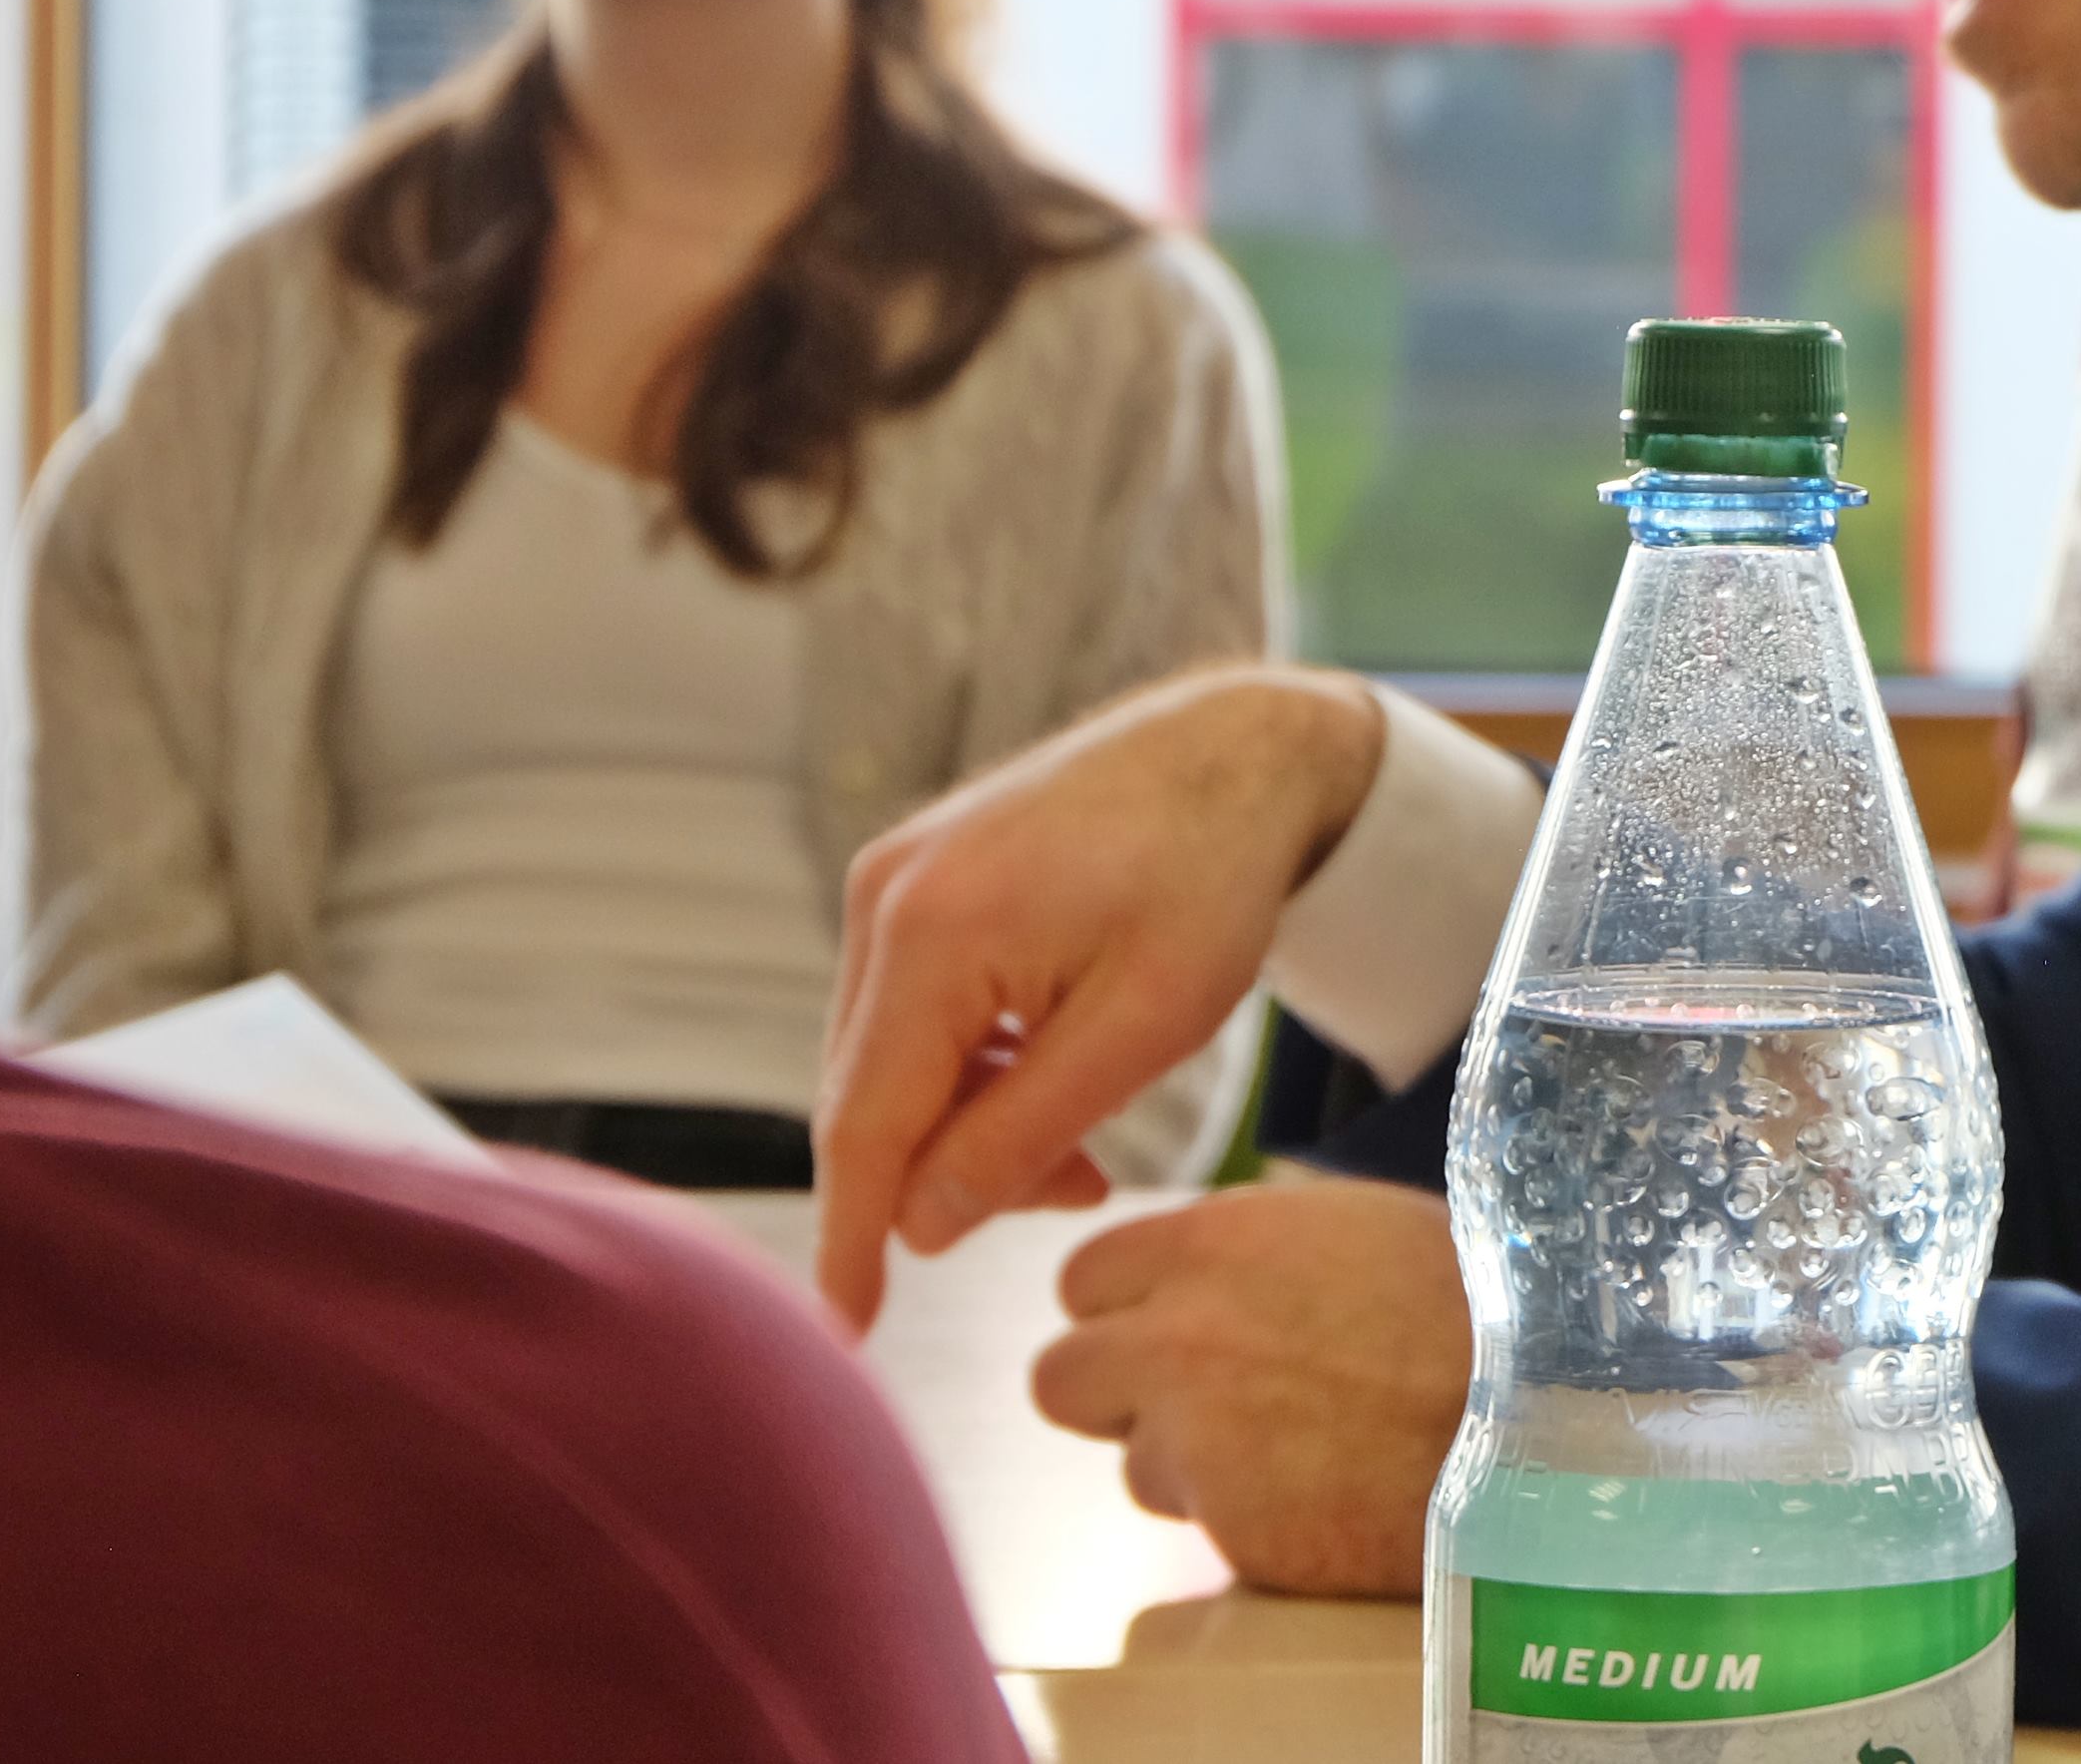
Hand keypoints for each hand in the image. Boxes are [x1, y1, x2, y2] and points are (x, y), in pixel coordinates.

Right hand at [813, 665, 1390, 1328]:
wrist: (1238, 748)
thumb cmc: (1213, 878)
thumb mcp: (1145, 1026)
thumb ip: (1024, 1132)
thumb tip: (921, 1226)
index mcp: (932, 931)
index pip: (865, 1125)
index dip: (852, 1239)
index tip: (842, 1333)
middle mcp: (886, 896)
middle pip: (874, 1097)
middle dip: (955, 1173)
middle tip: (1082, 1185)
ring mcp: (893, 877)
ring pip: (894, 1061)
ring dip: (972, 1121)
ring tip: (1088, 1137)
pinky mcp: (917, 876)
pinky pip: (913, 1010)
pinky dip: (973, 1065)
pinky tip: (1055, 1068)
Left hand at [1032, 1180, 1472, 1596]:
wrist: (1536, 1411)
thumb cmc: (1468, 1304)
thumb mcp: (1350, 1229)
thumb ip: (1253, 1251)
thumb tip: (1205, 1275)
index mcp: (1211, 1243)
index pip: (1084, 1278)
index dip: (1124, 1308)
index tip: (1162, 1327)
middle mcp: (1177, 1336)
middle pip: (1061, 1379)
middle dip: (1116, 1395)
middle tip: (1189, 1403)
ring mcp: (1195, 1439)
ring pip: (1135, 1465)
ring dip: (1194, 1465)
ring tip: (1297, 1449)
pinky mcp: (1229, 1528)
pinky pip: (1208, 1528)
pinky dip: (1252, 1520)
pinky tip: (1327, 1492)